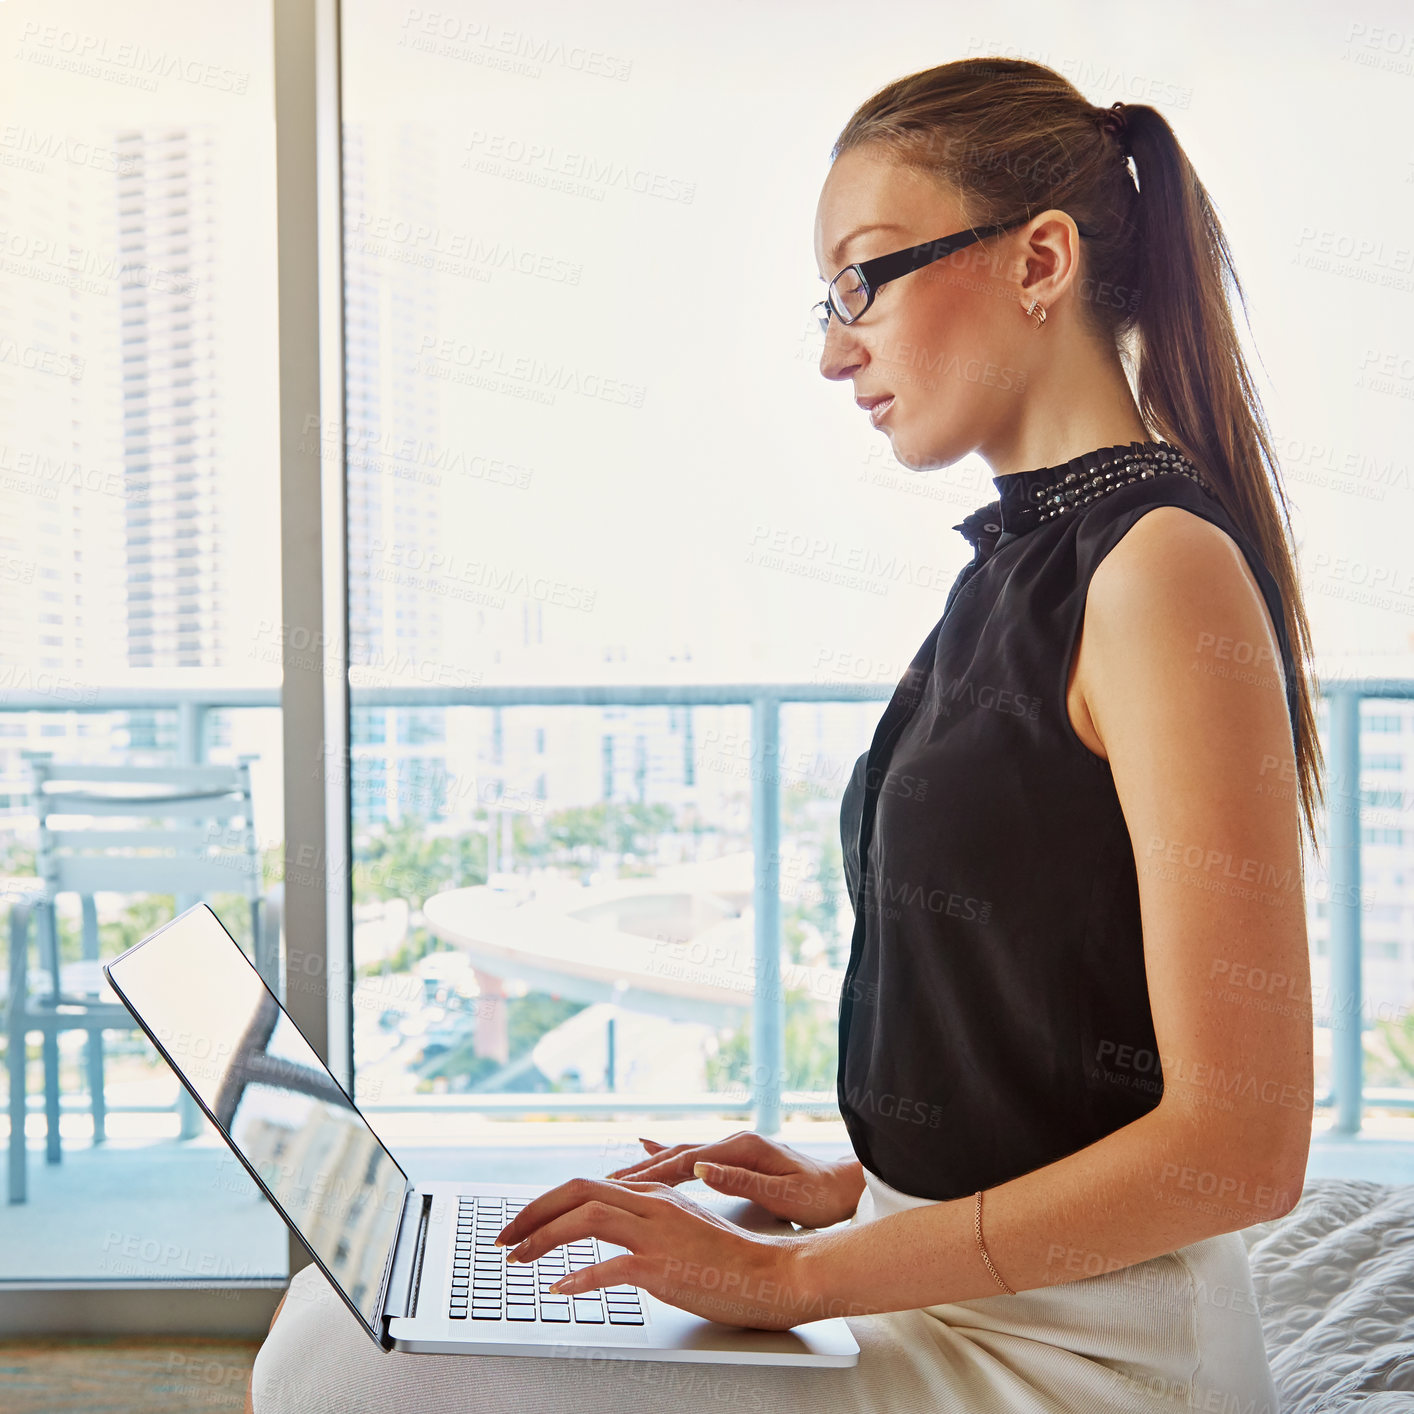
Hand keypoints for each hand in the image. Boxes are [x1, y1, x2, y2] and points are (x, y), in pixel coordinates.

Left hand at [492, 1176, 817, 1329]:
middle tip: (503, 1237)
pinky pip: (611, 1268)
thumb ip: (644, 1220)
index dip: (545, 1202)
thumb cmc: (728, 1259)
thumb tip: (605, 1227)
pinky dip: (580, 1278)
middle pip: (577, 1192)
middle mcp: (651, 1205)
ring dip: (543, 1238)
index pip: (585, 1185)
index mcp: (653, 1194)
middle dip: (531, 1213)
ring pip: (586, 1219)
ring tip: (518, 1259)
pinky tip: (561, 1288)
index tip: (519, 1223)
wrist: (771, 1274)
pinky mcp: (664, 1267)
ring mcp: (657, 1234)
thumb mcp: (681, 1226)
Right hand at [607, 1132, 864, 1228]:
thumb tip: (703, 1169)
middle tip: (603, 1181)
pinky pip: (692, 1157)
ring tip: (614, 1174)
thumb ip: (741, 1181)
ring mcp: (732, 1148)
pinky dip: (667, 1158)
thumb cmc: (818, 1194)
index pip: (686, 1161)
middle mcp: (732, 1142)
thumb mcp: (784, 1194)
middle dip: (639, 1168)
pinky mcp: (734, 1158)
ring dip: (648, 1165)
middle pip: (676, 1155)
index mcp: (741, 1149)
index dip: (651, 1173)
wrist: (843, 1185)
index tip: (620, 1184)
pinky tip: (650, 1152)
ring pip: (680, 1155)